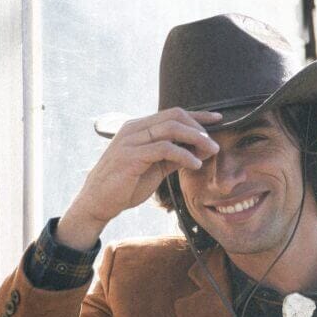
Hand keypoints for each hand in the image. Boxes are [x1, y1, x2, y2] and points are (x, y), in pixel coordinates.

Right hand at [65, 107, 224, 234]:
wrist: (99, 201)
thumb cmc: (125, 185)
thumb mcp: (154, 169)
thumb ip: (172, 158)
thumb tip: (195, 153)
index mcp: (139, 128)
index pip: (173, 114)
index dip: (198, 115)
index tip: (218, 119)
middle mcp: (135, 128)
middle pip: (174, 116)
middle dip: (199, 128)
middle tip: (214, 145)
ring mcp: (132, 140)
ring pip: (171, 128)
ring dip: (196, 139)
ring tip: (210, 152)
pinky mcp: (131, 156)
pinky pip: (163, 148)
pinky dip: (183, 155)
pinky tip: (195, 164)